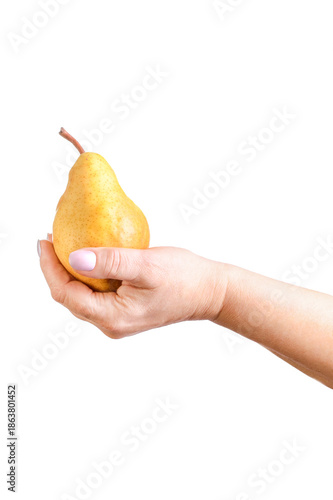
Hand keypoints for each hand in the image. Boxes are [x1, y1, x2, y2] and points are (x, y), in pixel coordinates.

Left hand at [38, 239, 226, 338]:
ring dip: (69, 270)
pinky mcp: (123, 310)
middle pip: (69, 297)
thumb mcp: (146, 265)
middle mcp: (110, 324)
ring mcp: (116, 319)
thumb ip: (110, 261)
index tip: (43, 240)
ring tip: (62, 243)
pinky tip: (86, 255)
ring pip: (80, 295)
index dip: (49, 268)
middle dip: (54, 269)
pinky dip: (85, 273)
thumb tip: (74, 257)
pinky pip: (94, 293)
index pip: (66, 294)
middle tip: (49, 239)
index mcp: (112, 317)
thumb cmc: (184, 278)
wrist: (209, 291)